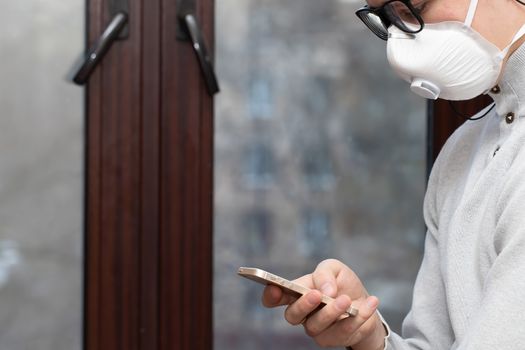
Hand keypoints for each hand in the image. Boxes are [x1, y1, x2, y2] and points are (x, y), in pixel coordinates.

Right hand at [261, 259, 385, 349]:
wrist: (364, 302)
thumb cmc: (342, 283)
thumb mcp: (334, 268)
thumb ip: (325, 273)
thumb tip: (325, 290)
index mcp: (296, 293)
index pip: (274, 297)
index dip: (271, 295)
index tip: (275, 288)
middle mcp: (302, 313)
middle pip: (292, 315)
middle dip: (303, 305)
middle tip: (317, 294)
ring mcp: (316, 328)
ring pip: (317, 326)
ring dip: (332, 311)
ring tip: (346, 299)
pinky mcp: (334, 338)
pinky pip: (344, 331)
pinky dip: (359, 315)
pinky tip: (371, 302)